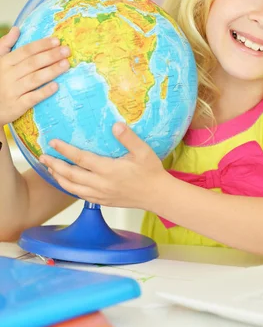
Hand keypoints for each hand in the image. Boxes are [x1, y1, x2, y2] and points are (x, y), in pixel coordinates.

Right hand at [0, 27, 70, 125]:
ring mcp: (13, 91)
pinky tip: (56, 86)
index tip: (57, 41)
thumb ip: (5, 45)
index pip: (25, 51)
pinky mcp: (17, 106)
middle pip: (32, 63)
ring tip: (66, 64)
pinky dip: (44, 92)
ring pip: (34, 79)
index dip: (41, 45)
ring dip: (51, 71)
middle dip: (50, 56)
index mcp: (4, 63)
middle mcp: (8, 75)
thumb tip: (16, 29)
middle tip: (67, 51)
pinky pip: (32, 98)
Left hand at [39, 123, 166, 207]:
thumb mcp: (144, 151)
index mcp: (109, 170)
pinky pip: (80, 195)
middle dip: (54, 165)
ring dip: (58, 177)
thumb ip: (129, 138)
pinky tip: (66, 182)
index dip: (65, 150)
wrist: (157, 195)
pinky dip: (69, 188)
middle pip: (70, 175)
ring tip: (49, 168)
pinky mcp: (103, 201)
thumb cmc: (151, 172)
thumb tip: (115, 125)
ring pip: (72, 187)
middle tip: (42, 156)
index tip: (53, 142)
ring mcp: (100, 195)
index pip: (81, 159)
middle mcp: (101, 184)